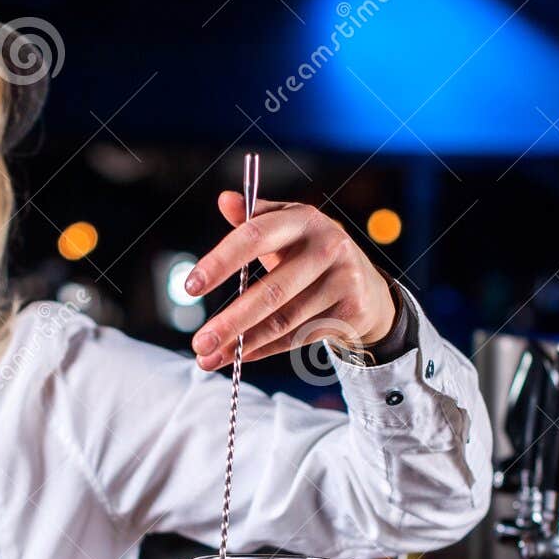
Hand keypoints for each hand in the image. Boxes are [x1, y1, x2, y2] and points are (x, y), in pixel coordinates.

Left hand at [184, 191, 396, 370]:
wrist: (367, 287)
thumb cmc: (311, 254)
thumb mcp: (287, 228)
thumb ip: (254, 217)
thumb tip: (225, 200)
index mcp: (304, 219)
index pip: (254, 236)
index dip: (220, 261)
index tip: (190, 287)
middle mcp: (328, 246)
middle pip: (270, 291)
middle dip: (230, 321)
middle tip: (198, 342)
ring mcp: (343, 280)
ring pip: (283, 320)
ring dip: (243, 343)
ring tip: (209, 357)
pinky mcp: (351, 312)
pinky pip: (298, 337)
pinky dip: (265, 349)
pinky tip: (241, 356)